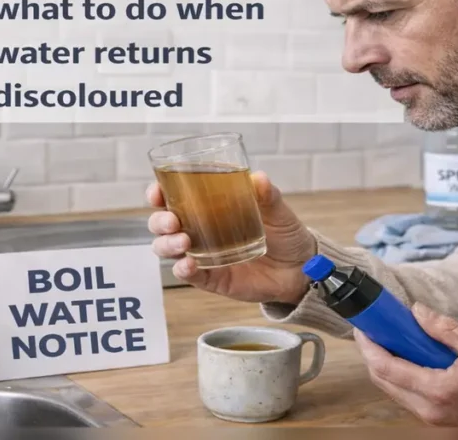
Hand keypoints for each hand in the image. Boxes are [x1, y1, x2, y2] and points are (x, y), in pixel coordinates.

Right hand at [146, 171, 316, 304]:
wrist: (300, 269)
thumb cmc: (285, 234)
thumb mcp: (278, 211)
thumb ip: (267, 196)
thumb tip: (258, 178)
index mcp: (208, 207)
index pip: (174, 197)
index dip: (158, 193)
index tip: (157, 192)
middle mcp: (199, 230)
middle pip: (163, 224)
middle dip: (159, 221)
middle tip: (172, 221)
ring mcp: (203, 255)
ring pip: (168, 249)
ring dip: (167, 244)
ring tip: (183, 241)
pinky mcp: (211, 278)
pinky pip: (188, 275)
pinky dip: (183, 269)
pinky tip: (189, 265)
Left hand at [356, 302, 457, 426]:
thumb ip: (446, 329)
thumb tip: (417, 311)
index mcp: (439, 390)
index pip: (388, 368)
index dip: (369, 347)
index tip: (363, 328)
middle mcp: (428, 410)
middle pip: (383, 382)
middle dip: (372, 355)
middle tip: (373, 331)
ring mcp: (430, 419)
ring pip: (392, 391)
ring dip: (385, 366)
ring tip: (390, 341)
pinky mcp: (435, 420)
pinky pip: (406, 397)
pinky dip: (400, 377)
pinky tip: (407, 359)